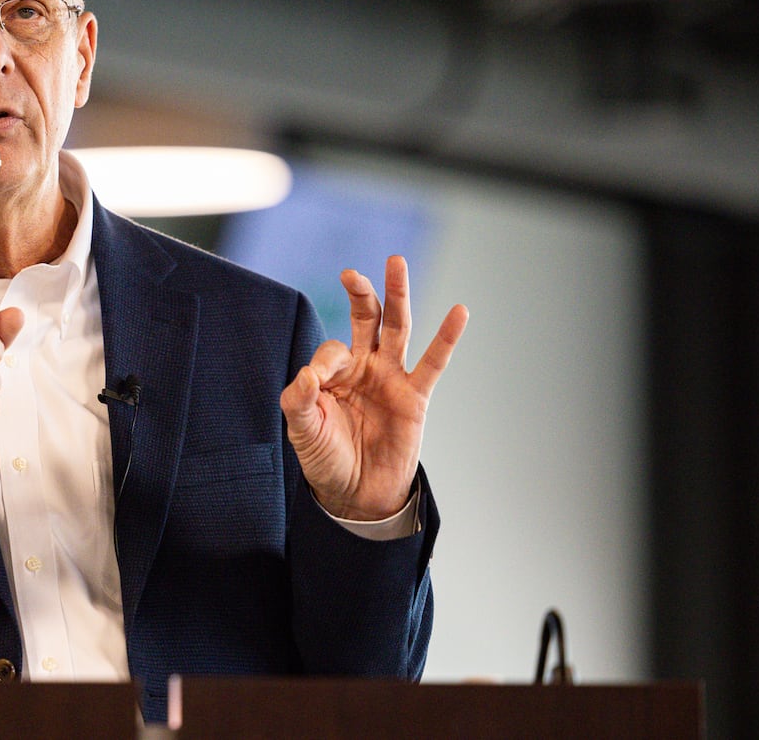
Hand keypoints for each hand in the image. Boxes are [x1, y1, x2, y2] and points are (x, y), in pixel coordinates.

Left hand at [280, 256, 467, 520]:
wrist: (356, 494)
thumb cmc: (326, 458)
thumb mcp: (302, 430)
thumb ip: (299, 400)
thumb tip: (308, 375)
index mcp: (333, 373)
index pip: (332, 350)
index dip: (325, 362)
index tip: (318, 383)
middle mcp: (364, 368)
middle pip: (366, 320)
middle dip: (361, 295)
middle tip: (352, 273)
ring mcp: (391, 378)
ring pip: (397, 329)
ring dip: (397, 296)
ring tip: (396, 264)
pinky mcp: (415, 397)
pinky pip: (434, 363)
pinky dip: (447, 338)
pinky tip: (459, 312)